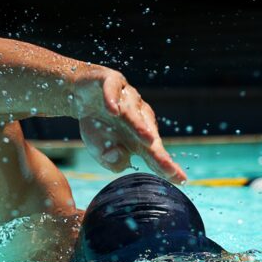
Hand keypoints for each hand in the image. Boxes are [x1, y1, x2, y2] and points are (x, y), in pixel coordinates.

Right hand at [72, 68, 186, 183]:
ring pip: (134, 112)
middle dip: (158, 151)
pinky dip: (112, 99)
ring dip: (140, 126)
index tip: (180, 180)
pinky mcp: (110, 81)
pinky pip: (112, 90)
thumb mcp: (98, 148)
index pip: (155, 153)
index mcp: (139, 136)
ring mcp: (126, 97)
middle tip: (167, 166)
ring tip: (147, 139)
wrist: (81, 93)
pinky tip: (112, 110)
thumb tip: (121, 156)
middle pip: (150, 134)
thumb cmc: (96, 123)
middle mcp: (138, 116)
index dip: (165, 166)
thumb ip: (110, 160)